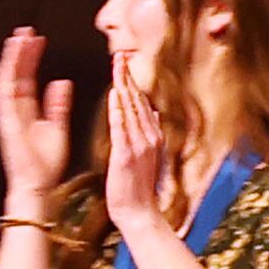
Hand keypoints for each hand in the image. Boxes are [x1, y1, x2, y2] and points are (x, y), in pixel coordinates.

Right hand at [0, 26, 71, 209]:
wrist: (38, 183)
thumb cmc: (47, 162)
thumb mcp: (57, 127)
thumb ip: (57, 105)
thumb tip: (61, 82)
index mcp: (25, 111)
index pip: (26, 78)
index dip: (30, 58)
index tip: (37, 40)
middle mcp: (13, 110)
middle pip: (14, 74)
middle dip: (19, 52)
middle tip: (25, 31)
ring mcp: (7, 115)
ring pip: (6, 79)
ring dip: (12, 59)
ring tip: (19, 38)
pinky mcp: (6, 121)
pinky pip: (5, 94)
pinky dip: (8, 75)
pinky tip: (15, 60)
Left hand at [100, 79, 173, 236]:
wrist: (140, 213)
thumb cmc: (138, 187)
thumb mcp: (147, 156)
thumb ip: (150, 133)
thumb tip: (153, 113)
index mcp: (152, 136)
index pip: (142, 103)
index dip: (134, 83)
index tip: (126, 65)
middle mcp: (150, 136)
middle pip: (138, 100)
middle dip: (128, 77)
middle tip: (119, 55)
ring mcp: (140, 144)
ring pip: (132, 109)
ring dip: (124, 86)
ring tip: (117, 66)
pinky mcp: (127, 154)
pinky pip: (122, 127)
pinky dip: (119, 109)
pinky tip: (115, 93)